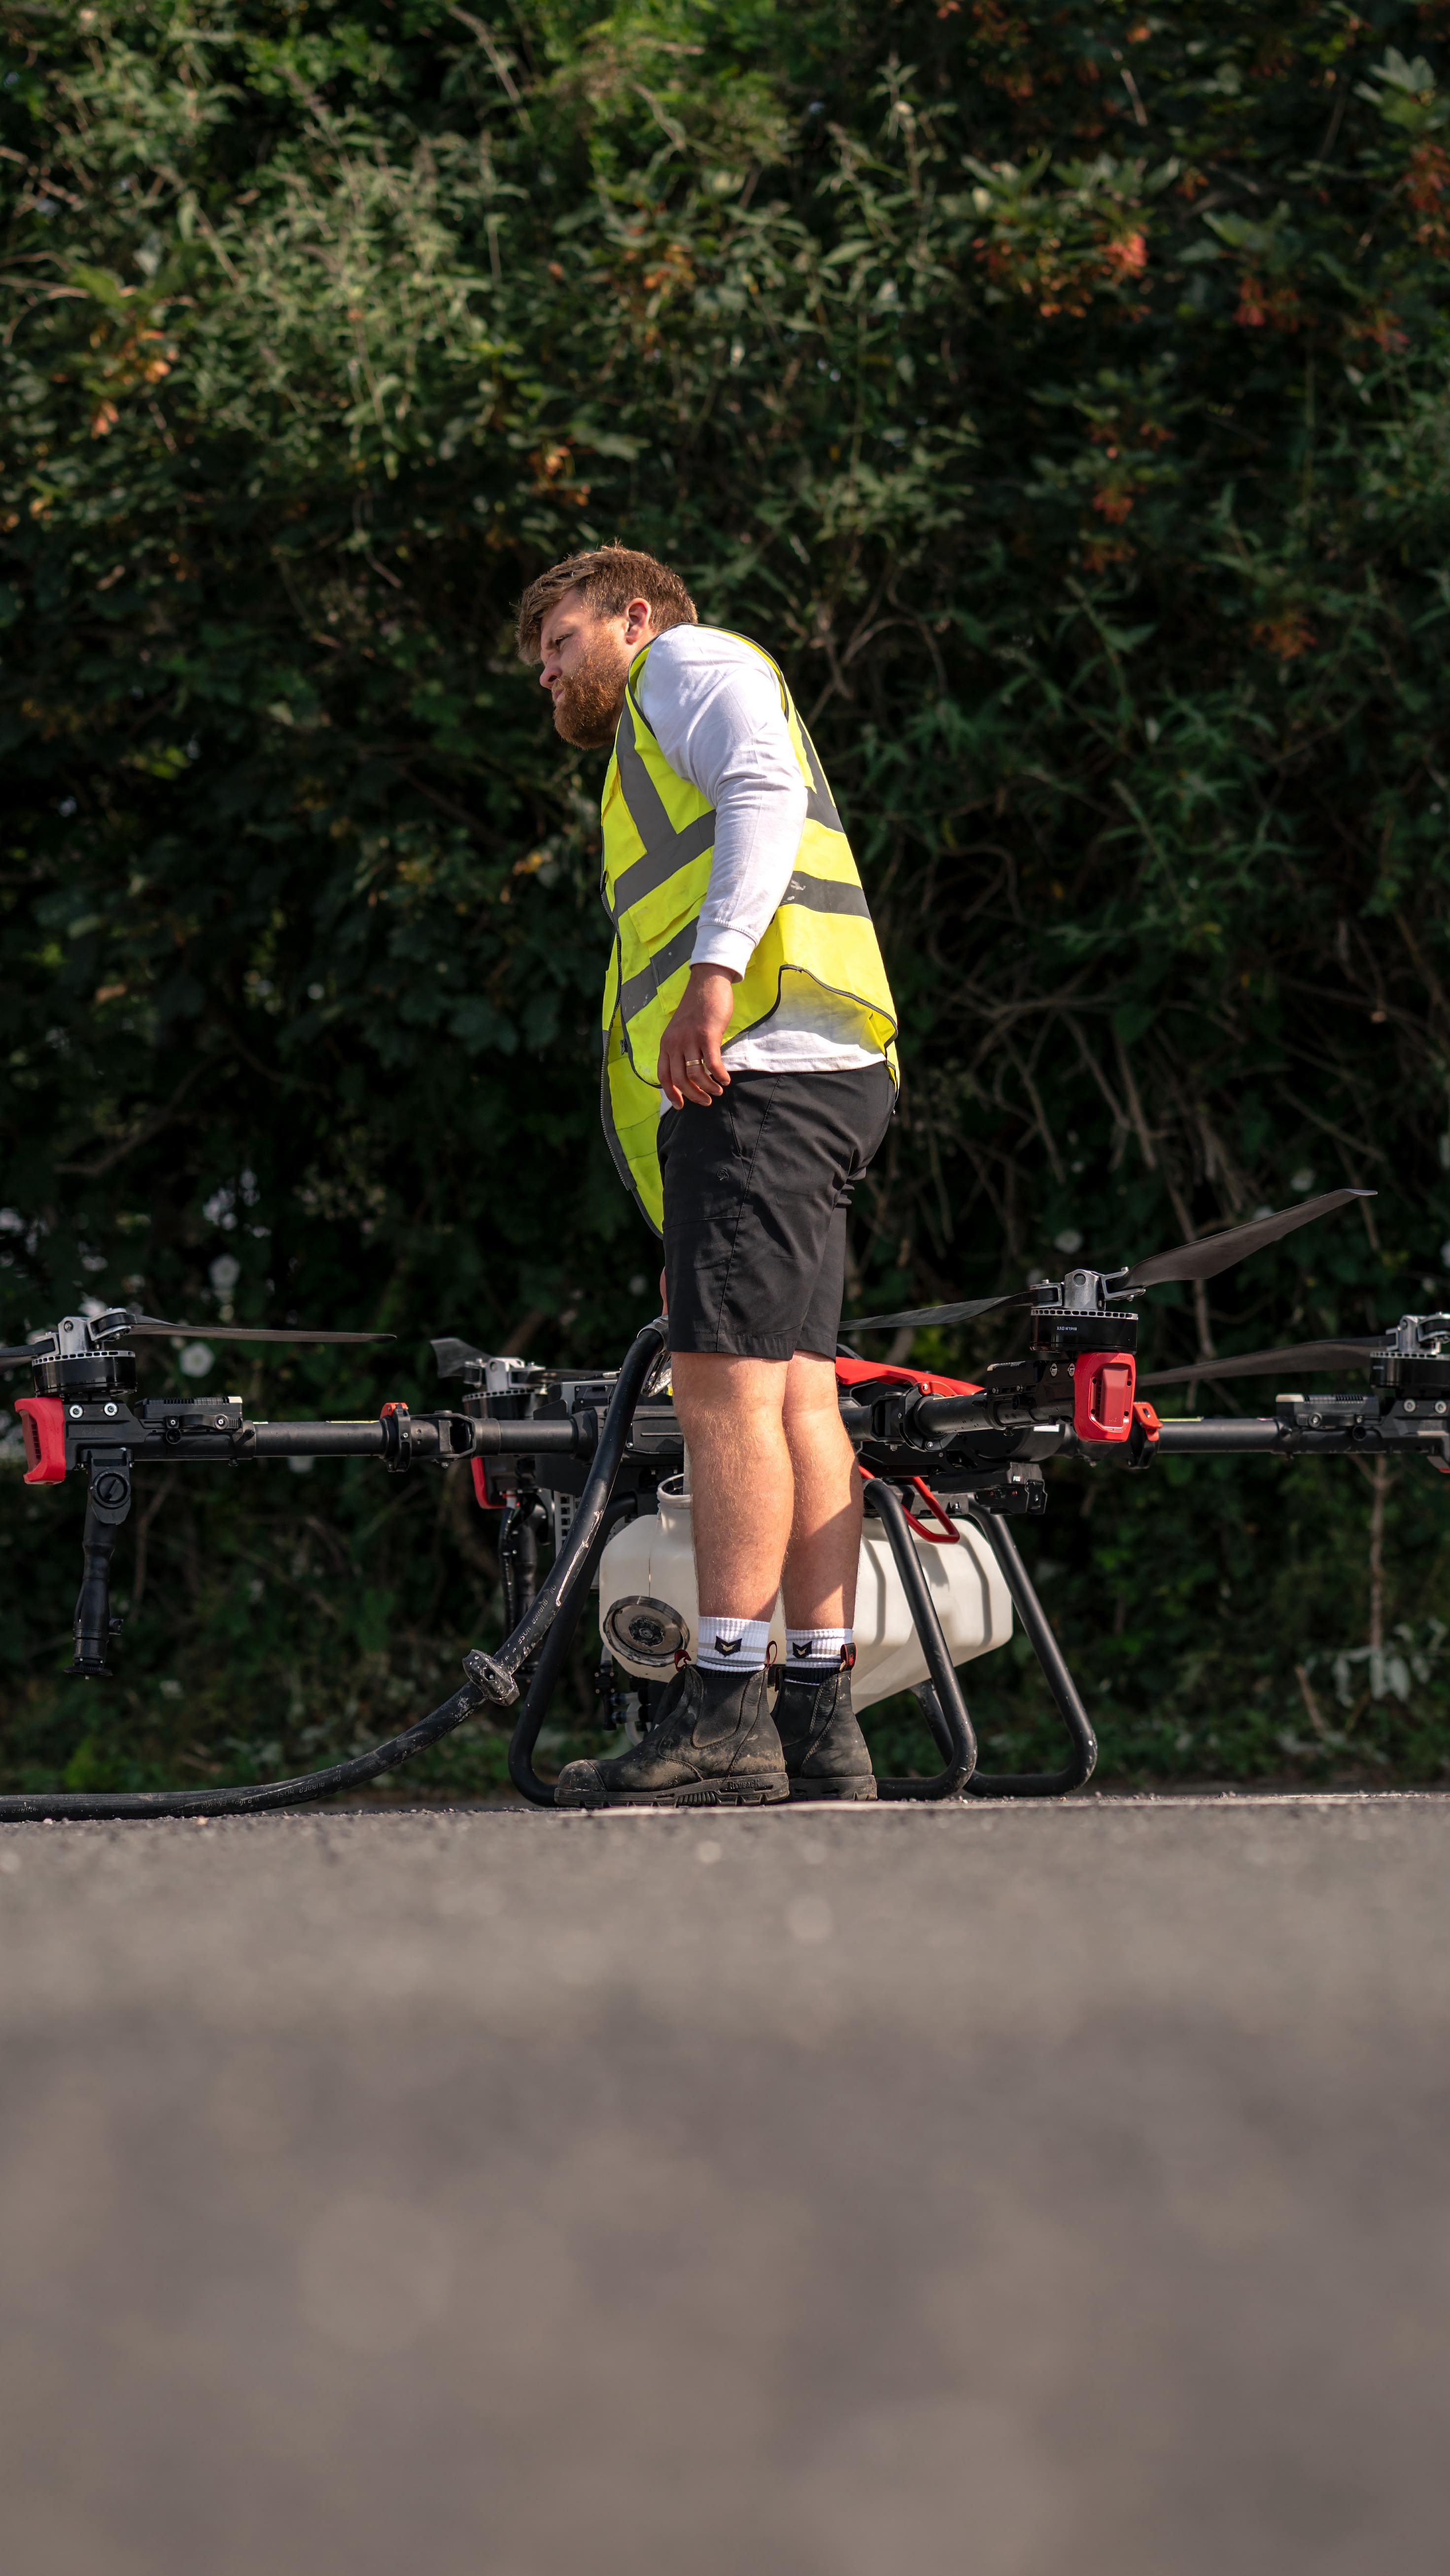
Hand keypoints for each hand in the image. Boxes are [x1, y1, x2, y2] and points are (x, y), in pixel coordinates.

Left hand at [658, 964, 736, 1107]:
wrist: (706, 983)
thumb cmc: (697, 1008)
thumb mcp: (680, 1030)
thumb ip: (679, 1048)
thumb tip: (687, 1073)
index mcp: (666, 1043)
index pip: (664, 1075)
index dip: (671, 1093)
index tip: (681, 1105)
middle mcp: (674, 1043)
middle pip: (680, 1079)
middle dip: (693, 1095)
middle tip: (706, 1101)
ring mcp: (690, 1039)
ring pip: (695, 1075)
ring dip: (707, 1088)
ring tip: (717, 1091)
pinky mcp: (707, 1035)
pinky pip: (712, 1064)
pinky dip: (719, 1075)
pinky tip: (725, 1080)